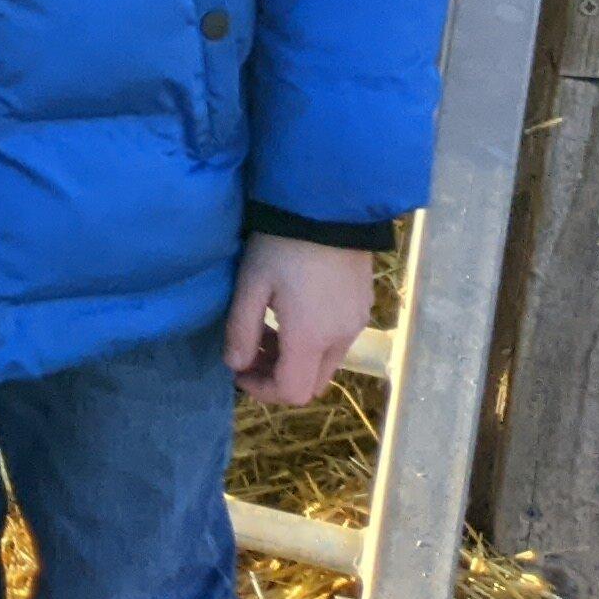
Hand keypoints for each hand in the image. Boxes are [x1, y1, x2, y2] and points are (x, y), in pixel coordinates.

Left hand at [224, 235, 375, 406]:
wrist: (327, 206)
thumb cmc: (281, 244)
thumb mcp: (251, 284)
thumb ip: (241, 329)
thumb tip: (235, 365)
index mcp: (312, 338)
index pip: (292, 392)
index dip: (262, 391)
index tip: (239, 371)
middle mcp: (341, 338)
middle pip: (312, 383)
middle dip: (278, 376)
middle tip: (251, 350)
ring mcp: (357, 323)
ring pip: (326, 363)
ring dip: (295, 358)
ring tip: (266, 327)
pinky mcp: (363, 306)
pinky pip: (338, 341)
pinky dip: (313, 341)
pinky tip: (292, 312)